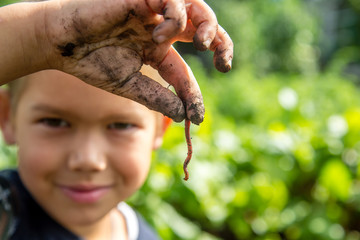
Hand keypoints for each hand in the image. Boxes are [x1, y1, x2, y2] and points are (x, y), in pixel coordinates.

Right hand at [44, 0, 232, 123]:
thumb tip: (185, 115)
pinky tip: (159, 35)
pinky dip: (175, 17)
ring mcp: (153, 13)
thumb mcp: (129, 85)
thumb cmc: (91, 62)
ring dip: (207, 24)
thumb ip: (157, 97)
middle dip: (220, 43)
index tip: (197, 118)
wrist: (60, 43)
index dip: (193, 94)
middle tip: (224, 64)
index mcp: (157, 51)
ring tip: (201, 44)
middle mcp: (160, 30)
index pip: (185, 72)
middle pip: (203, 28)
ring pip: (195, 7)